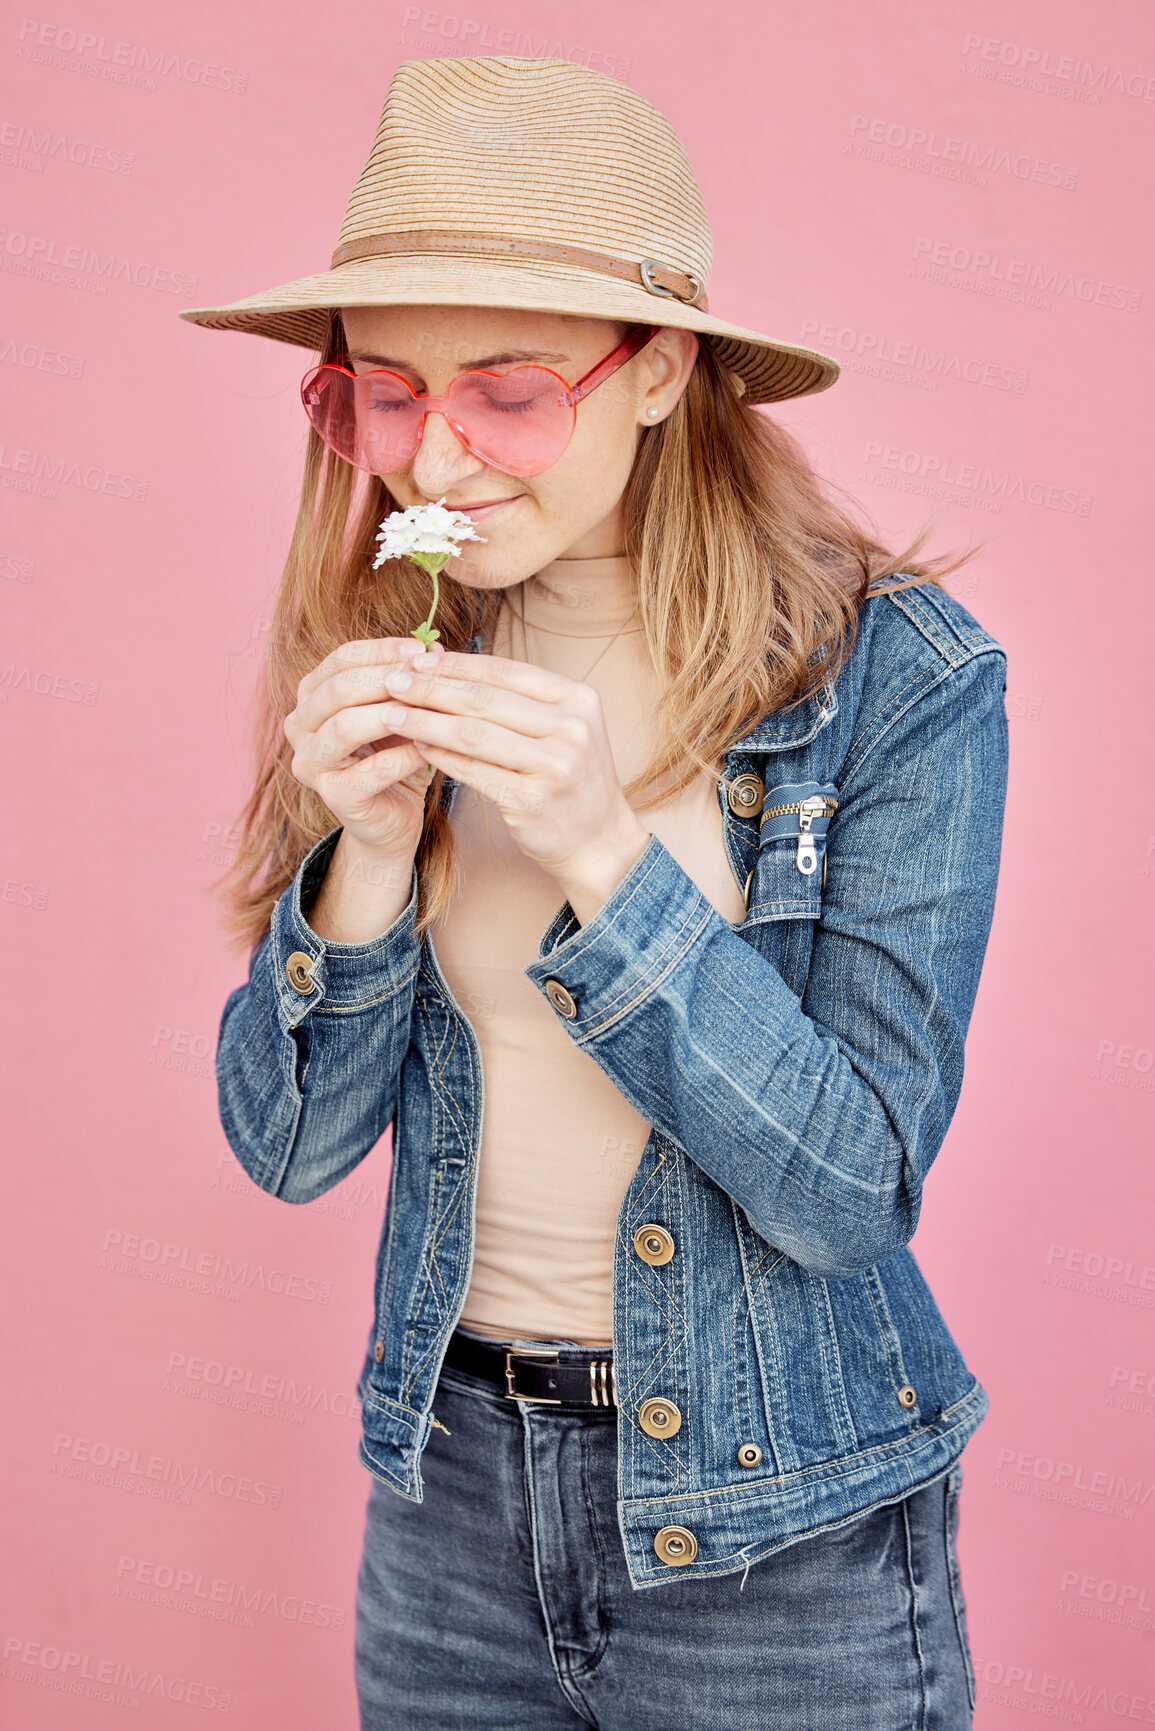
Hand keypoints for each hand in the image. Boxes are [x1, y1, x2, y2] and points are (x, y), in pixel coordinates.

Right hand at [283, 637, 445, 860]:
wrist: (391, 819)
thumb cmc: (394, 756)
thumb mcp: (401, 711)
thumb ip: (410, 681)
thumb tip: (435, 649)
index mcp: (311, 697)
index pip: (342, 659)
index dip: (383, 650)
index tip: (423, 649)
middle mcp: (300, 727)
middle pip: (338, 689)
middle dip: (386, 678)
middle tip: (426, 675)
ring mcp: (310, 764)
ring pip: (345, 726)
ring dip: (390, 714)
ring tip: (426, 709)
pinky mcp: (333, 796)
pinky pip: (372, 770)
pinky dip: (404, 756)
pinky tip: (431, 747)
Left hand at [370, 650, 651, 917]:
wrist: (598, 842)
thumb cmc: (569, 778)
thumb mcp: (561, 728)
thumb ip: (517, 699)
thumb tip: (447, 665)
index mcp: (577, 699)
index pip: (505, 671)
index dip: (455, 664)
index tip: (415, 659)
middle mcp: (571, 728)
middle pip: (485, 700)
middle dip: (431, 688)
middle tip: (392, 681)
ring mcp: (555, 766)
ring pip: (474, 734)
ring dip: (427, 721)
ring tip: (394, 714)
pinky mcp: (532, 801)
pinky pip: (474, 772)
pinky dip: (442, 757)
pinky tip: (418, 746)